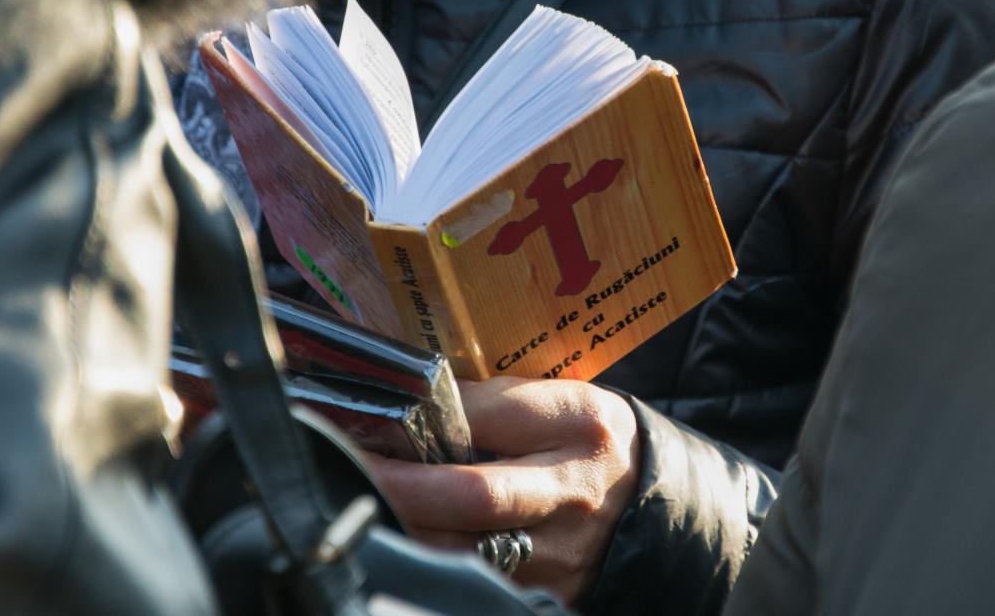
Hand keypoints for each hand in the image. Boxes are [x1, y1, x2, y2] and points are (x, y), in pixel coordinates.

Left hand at [361, 376, 641, 603]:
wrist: (648, 496)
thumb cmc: (587, 438)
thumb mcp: (554, 399)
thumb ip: (487, 404)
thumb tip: (405, 404)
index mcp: (577, 425)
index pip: (488, 421)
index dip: (421, 426)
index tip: (361, 427)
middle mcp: (573, 491)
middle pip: (474, 497)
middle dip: (400, 487)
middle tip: (346, 471)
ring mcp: (563, 553)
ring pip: (465, 553)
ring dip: (407, 532)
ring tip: (365, 508)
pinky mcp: (550, 594)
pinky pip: (477, 583)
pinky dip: (434, 566)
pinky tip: (406, 544)